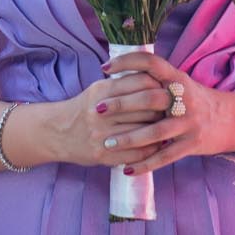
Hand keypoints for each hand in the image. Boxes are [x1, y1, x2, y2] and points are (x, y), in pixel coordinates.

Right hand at [0, 66, 175, 168]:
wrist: (58, 133)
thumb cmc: (84, 108)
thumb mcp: (100, 89)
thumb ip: (124, 83)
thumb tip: (156, 79)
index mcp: (103, 90)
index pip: (141, 81)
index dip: (159, 84)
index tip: (169, 88)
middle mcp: (102, 111)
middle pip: (147, 105)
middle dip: (165, 106)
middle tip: (176, 108)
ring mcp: (102, 135)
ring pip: (145, 129)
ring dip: (162, 129)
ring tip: (171, 127)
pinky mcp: (103, 155)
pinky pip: (136, 153)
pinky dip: (151, 150)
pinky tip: (159, 146)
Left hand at [95, 52, 234, 174]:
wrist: (232, 119)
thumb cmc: (197, 101)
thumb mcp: (181, 83)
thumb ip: (156, 80)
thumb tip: (121, 75)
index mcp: (178, 78)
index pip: (151, 63)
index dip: (126, 61)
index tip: (105, 67)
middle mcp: (184, 98)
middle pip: (149, 98)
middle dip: (121, 104)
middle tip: (98, 109)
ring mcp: (189, 123)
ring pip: (155, 132)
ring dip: (128, 139)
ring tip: (107, 144)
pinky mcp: (192, 144)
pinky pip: (165, 156)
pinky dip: (145, 164)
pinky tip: (127, 169)